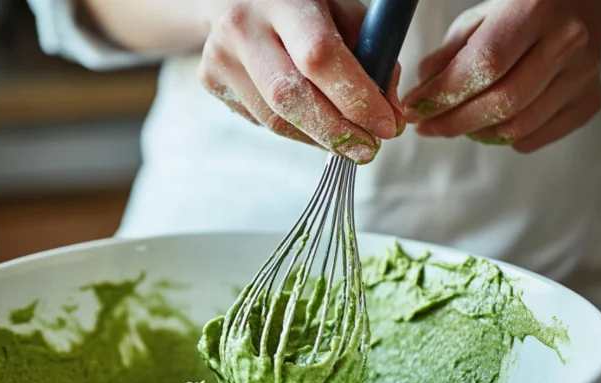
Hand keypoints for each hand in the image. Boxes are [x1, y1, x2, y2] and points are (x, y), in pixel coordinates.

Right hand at [198, 0, 405, 163]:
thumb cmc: (304, 4)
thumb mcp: (343, 10)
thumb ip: (371, 55)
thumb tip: (390, 115)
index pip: (319, 56)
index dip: (355, 98)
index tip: (386, 125)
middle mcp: (243, 27)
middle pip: (289, 97)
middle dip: (335, 133)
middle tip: (368, 151)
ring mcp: (220, 56)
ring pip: (274, 119)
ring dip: (318, 138)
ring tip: (346, 138)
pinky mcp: (210, 80)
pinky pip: (260, 120)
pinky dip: (295, 129)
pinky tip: (310, 118)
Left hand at [403, 0, 600, 153]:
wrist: (581, 4)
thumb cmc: (521, 9)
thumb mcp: (480, 17)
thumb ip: (449, 54)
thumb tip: (422, 92)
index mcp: (535, 7)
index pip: (485, 64)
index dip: (444, 94)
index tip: (414, 109)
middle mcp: (569, 38)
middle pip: (503, 102)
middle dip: (454, 122)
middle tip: (427, 127)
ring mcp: (587, 71)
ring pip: (520, 125)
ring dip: (477, 133)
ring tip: (454, 125)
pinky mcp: (593, 97)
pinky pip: (541, 135)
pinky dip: (508, 138)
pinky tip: (490, 126)